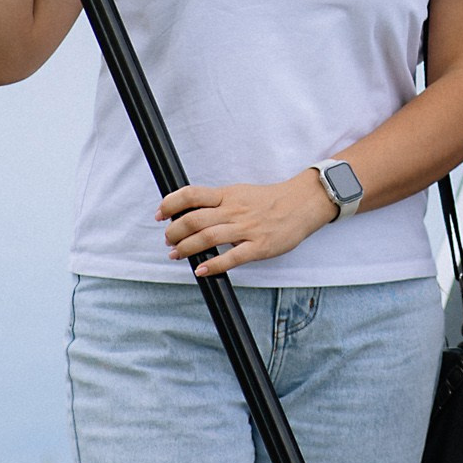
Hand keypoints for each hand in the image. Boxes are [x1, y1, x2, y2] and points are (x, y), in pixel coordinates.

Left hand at [158, 173, 335, 271]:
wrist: (303, 203)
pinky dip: (213, 265)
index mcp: (228, 195)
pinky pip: (232, 258)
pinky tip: (201, 269)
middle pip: (194, 219)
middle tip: (168, 240)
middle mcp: (234, 210)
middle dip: (174, 232)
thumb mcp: (240, 193)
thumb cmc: (269, 200)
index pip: (192, 194)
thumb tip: (190, 212)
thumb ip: (218, 202)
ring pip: (208, 238)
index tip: (160, 214)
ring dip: (186, 248)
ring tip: (176, 254)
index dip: (170, 204)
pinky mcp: (259, 246)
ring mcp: (247, 229)